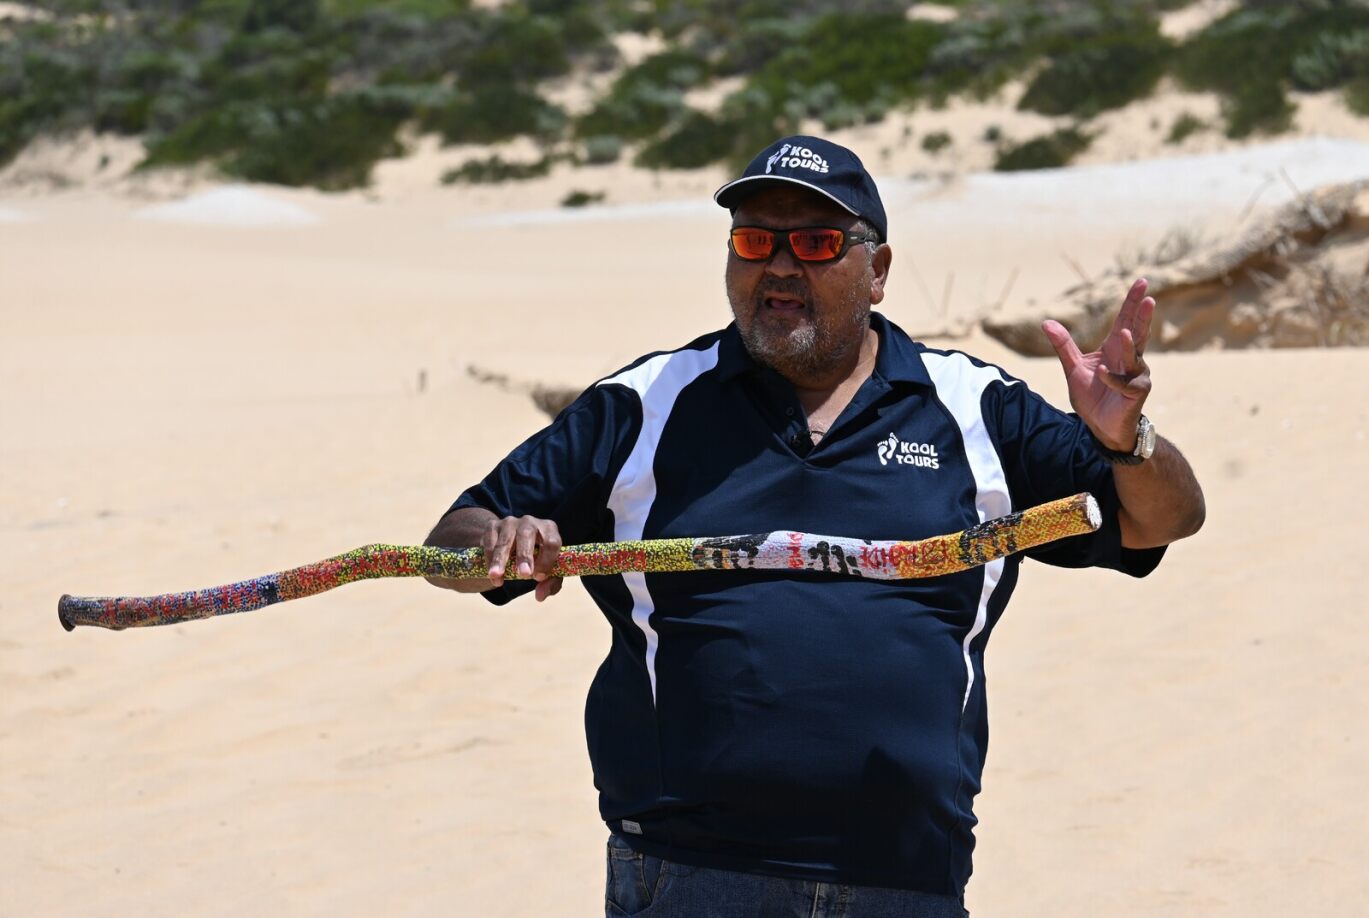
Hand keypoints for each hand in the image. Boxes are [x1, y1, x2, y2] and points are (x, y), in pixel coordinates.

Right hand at [482, 515, 563, 601]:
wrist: (513, 542)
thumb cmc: (537, 558)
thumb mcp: (548, 570)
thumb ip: (549, 583)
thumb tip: (540, 596)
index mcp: (549, 529)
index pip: (551, 542)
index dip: (547, 560)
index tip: (539, 577)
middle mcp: (530, 522)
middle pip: (527, 535)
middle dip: (525, 556)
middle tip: (523, 575)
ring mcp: (510, 522)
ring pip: (505, 540)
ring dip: (500, 559)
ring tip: (497, 576)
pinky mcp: (493, 525)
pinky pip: (490, 541)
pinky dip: (489, 558)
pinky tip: (491, 573)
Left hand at [1042, 278, 1153, 450]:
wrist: (1100, 427)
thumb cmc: (1092, 397)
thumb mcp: (1073, 368)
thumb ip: (1063, 345)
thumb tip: (1046, 322)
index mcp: (1114, 349)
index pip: (1124, 320)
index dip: (1132, 302)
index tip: (1142, 282)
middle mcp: (1129, 358)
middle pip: (1138, 332)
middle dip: (1143, 316)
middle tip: (1149, 298)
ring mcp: (1136, 374)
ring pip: (1135, 357)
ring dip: (1130, 346)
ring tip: (1124, 333)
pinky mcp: (1137, 392)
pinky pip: (1124, 383)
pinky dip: (1112, 379)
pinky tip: (1101, 374)